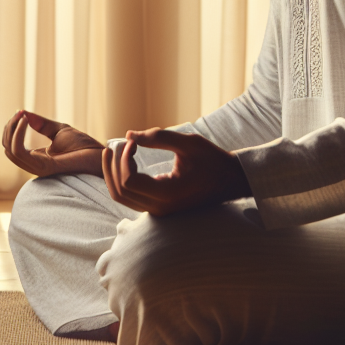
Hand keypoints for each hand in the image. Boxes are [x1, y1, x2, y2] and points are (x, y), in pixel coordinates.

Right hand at [1, 110, 104, 177]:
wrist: (100, 155)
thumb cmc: (84, 145)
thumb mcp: (59, 130)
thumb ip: (40, 124)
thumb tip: (23, 112)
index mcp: (37, 159)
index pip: (12, 147)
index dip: (11, 129)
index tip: (19, 112)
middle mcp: (34, 165)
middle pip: (8, 149)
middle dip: (9, 128)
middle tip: (19, 113)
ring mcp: (38, 168)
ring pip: (11, 151)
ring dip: (12, 130)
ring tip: (21, 115)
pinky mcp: (44, 166)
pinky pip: (20, 152)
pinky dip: (18, 135)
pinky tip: (25, 121)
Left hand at [102, 128, 250, 215]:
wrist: (231, 181)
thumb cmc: (213, 160)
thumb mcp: (189, 143)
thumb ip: (158, 137)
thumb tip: (128, 134)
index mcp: (168, 194)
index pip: (129, 181)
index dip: (125, 159)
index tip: (133, 142)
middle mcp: (160, 208)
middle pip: (120, 191)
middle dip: (113, 165)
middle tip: (118, 143)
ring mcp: (158, 210)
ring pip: (121, 197)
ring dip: (113, 173)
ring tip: (113, 151)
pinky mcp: (158, 207)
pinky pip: (130, 197)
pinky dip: (121, 179)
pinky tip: (124, 160)